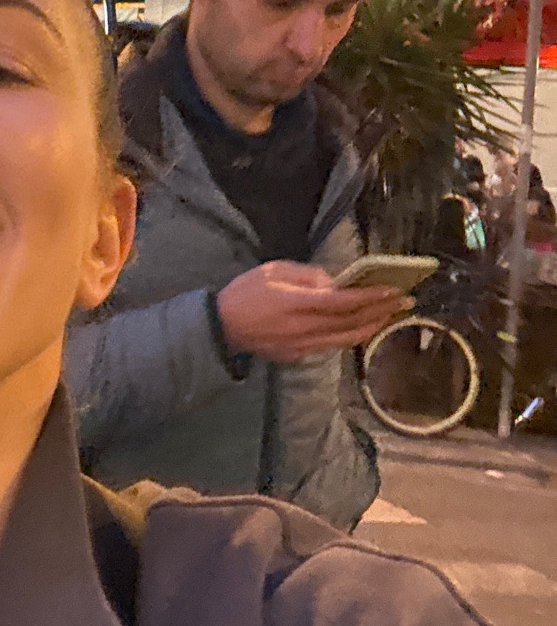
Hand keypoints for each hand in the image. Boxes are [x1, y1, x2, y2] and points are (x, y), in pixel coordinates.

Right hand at [216, 261, 410, 363]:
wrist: (221, 327)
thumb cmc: (245, 292)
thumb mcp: (272, 270)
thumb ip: (305, 275)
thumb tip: (333, 283)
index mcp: (297, 303)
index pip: (344, 301)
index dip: (371, 296)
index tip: (394, 290)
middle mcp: (305, 327)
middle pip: (352, 322)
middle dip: (381, 311)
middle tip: (404, 302)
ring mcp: (303, 345)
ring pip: (347, 339)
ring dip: (372, 327)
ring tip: (390, 316)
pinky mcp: (299, 355)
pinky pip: (332, 345)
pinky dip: (352, 335)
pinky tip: (362, 327)